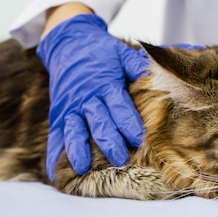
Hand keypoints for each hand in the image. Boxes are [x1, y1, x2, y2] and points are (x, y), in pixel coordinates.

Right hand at [37, 14, 147, 178]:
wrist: (69, 43)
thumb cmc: (101, 52)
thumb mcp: (122, 53)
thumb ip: (139, 67)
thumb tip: (163, 74)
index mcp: (105, 83)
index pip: (118, 105)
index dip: (128, 122)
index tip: (139, 138)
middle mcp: (87, 97)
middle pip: (98, 121)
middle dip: (109, 140)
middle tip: (120, 158)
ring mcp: (70, 107)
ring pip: (74, 129)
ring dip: (78, 148)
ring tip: (83, 166)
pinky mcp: (58, 114)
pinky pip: (56, 135)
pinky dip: (54, 154)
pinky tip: (56, 173)